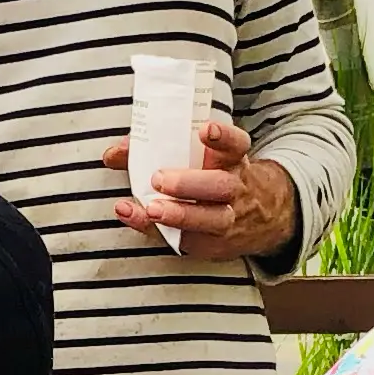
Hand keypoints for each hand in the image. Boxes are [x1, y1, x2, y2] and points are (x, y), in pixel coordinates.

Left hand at [106, 116, 298, 263]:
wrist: (260, 217)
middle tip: (159, 179)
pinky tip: (137, 219)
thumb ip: (153, 151)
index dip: (222, 137)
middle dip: (189, 184)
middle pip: (221, 186)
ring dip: (180, 215)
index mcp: (233, 160)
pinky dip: (159, 231)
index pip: (236, 144)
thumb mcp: (197, 159)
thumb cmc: (213, 178)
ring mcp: (229, 219)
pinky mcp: (215, 244)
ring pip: (212, 219)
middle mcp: (235, 189)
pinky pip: (190, 240)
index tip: (205, 130)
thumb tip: (113, 153)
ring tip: (152, 210)